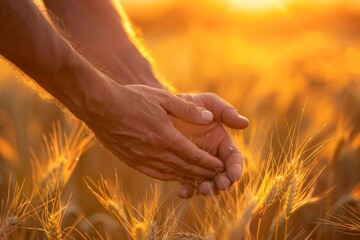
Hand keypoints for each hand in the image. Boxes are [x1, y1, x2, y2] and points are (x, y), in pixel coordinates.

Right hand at [83, 83, 225, 180]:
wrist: (100, 106)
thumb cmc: (131, 98)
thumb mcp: (162, 98)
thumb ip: (187, 110)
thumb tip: (209, 118)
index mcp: (166, 137)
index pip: (194, 155)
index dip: (209, 162)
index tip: (221, 166)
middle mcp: (155, 152)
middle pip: (185, 167)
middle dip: (203, 172)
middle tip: (216, 176)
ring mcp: (142, 159)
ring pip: (171, 173)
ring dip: (188, 176)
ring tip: (200, 178)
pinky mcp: (132, 161)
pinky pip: (155, 174)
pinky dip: (169, 176)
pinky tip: (174, 176)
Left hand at [172, 93, 248, 197]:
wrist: (161, 108)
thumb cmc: (187, 103)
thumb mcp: (207, 103)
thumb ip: (225, 111)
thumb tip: (245, 123)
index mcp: (221, 142)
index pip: (233, 158)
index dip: (235, 168)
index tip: (234, 176)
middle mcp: (211, 156)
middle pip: (222, 175)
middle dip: (223, 183)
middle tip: (219, 186)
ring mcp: (196, 164)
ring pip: (206, 182)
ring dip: (207, 189)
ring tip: (203, 190)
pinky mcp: (181, 169)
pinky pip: (186, 183)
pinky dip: (187, 190)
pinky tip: (182, 192)